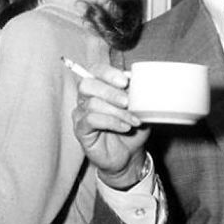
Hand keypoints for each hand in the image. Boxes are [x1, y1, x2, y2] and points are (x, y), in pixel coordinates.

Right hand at [71, 63, 149, 188]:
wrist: (129, 154)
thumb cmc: (132, 126)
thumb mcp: (139, 107)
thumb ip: (137, 92)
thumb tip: (143, 80)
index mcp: (99, 86)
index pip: (95, 70)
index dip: (108, 73)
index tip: (125, 81)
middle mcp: (85, 98)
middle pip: (87, 85)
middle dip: (109, 91)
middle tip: (128, 102)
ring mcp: (81, 114)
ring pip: (92, 104)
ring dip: (117, 111)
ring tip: (134, 120)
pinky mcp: (81, 130)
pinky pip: (91, 120)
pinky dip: (111, 122)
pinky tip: (124, 127)